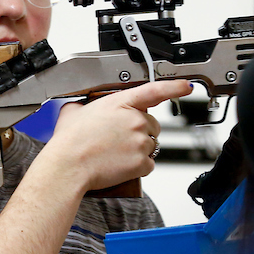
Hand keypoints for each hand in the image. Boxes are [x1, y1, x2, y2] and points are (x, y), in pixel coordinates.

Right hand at [46, 80, 189, 191]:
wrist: (67, 167)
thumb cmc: (68, 142)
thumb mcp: (72, 113)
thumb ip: (83, 106)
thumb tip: (81, 107)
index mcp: (120, 103)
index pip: (155, 90)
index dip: (174, 87)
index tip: (185, 86)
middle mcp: (135, 120)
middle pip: (151, 125)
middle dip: (139, 132)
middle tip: (117, 141)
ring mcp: (141, 141)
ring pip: (150, 145)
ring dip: (137, 150)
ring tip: (114, 155)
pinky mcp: (142, 162)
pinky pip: (147, 164)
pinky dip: (136, 167)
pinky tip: (119, 166)